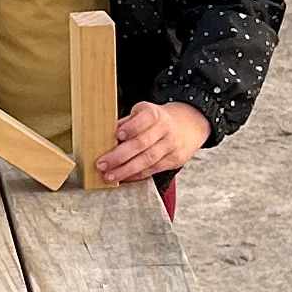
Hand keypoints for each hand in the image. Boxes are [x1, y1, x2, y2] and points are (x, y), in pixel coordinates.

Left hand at [92, 97, 209, 186]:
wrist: (189, 125)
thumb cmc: (156, 120)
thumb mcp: (142, 113)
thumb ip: (126, 124)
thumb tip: (103, 137)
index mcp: (155, 113)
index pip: (145, 119)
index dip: (131, 127)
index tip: (117, 135)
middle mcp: (165, 128)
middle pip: (142, 143)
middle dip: (119, 156)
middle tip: (102, 164)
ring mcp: (171, 145)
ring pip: (147, 160)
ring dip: (126, 170)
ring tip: (109, 176)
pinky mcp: (174, 160)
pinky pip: (153, 169)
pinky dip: (136, 175)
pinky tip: (123, 177)